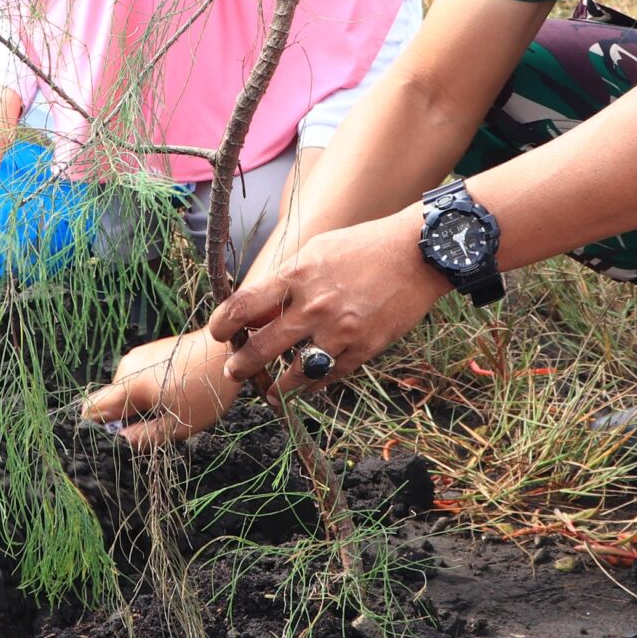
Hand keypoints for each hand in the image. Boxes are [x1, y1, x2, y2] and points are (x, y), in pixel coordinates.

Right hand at [79, 330, 245, 449]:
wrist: (228, 350)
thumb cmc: (206, 390)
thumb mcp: (179, 426)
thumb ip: (145, 437)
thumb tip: (122, 441)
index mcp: (128, 385)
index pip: (92, 409)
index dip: (100, 427)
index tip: (121, 437)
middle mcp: (127, 367)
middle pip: (112, 401)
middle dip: (128, 417)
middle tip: (157, 424)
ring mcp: (139, 355)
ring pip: (127, 390)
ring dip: (142, 403)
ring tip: (171, 407)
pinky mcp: (151, 350)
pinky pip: (139, 377)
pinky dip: (149, 390)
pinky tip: (174, 392)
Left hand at [209, 211, 447, 398]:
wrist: (418, 254)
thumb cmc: (364, 247)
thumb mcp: (318, 251)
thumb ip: (287, 279)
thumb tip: (258, 307)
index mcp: (298, 275)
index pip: (243, 305)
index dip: (222, 324)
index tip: (218, 333)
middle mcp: (314, 305)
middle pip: (261, 347)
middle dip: (241, 366)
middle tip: (233, 371)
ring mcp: (339, 331)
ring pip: (294, 373)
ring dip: (276, 387)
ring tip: (269, 390)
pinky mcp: (363, 349)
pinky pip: (328, 377)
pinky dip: (313, 384)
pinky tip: (306, 384)